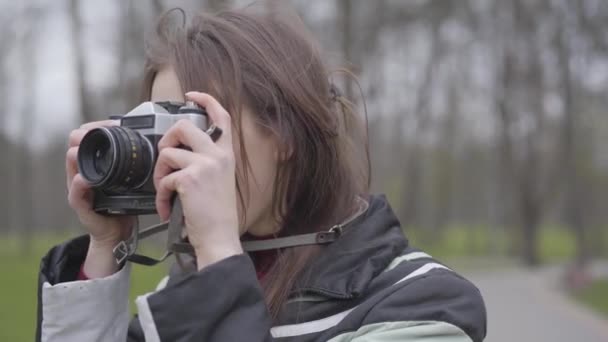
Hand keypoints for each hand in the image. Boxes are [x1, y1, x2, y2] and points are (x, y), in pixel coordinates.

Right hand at [66, 120, 135, 276]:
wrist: (118, 233)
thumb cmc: (123, 204)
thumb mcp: (129, 180)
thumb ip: (134, 164)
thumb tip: (155, 142)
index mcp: (95, 164)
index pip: (88, 137)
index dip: (97, 127)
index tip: (114, 122)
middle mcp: (83, 172)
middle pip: (75, 145)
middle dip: (85, 135)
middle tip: (102, 130)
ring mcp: (79, 188)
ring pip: (71, 164)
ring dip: (76, 155)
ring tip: (83, 147)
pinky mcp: (80, 205)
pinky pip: (75, 193)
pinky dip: (79, 185)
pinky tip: (84, 180)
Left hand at [154, 92, 242, 269]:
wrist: (219, 238)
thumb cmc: (216, 216)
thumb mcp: (219, 182)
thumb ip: (206, 162)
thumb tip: (179, 152)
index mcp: (226, 155)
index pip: (221, 117)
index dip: (206, 100)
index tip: (192, 95)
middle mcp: (218, 155)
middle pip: (184, 126)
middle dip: (167, 139)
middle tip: (165, 159)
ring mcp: (205, 165)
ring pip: (168, 152)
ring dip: (160, 173)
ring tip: (165, 191)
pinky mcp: (190, 178)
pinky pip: (163, 178)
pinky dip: (160, 195)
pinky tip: (167, 208)